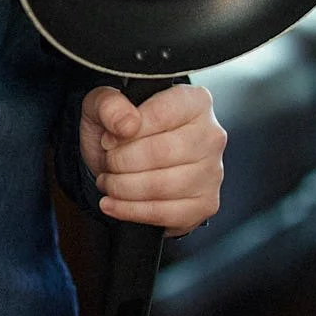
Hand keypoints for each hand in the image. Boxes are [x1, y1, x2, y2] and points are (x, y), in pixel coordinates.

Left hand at [79, 83, 224, 236]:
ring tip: (109, 182)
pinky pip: (166, 214)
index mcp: (195, 101)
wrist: (127, 161)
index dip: (126, 131)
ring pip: (163, 186)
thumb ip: (109, 104)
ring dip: (123, 188)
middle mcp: (211, 135)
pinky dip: (131, 211)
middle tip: (108, 163)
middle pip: (161, 153)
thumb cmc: (120, 128)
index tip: (108, 140)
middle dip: (122, 162)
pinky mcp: (206, 204)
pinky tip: (113, 204)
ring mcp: (212, 172)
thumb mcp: (103, 105)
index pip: (161, 114)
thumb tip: (127, 124)